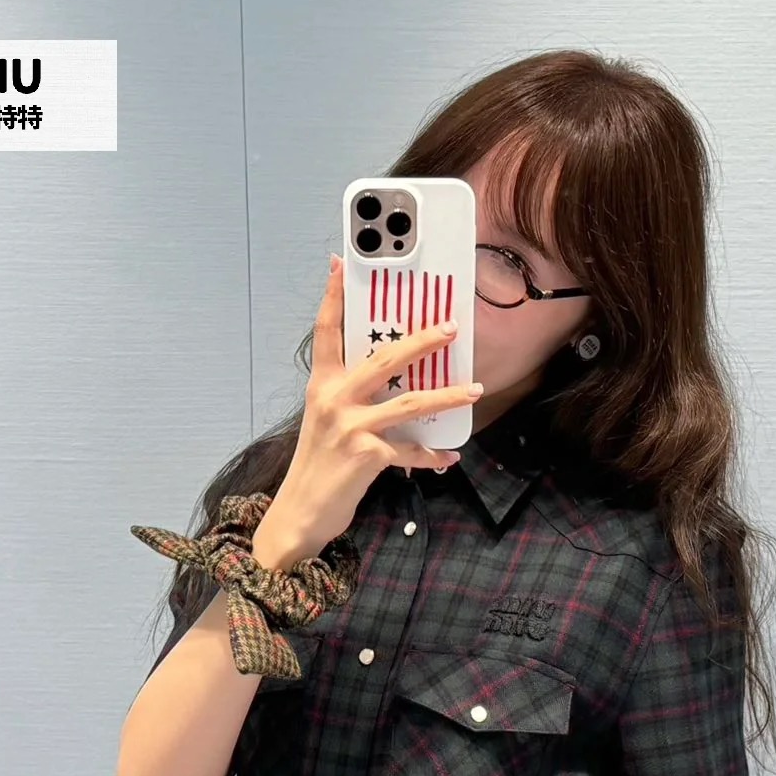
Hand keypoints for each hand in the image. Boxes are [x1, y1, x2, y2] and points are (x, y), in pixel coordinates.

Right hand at [267, 253, 484, 560]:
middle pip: (384, 358)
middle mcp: (333, 399)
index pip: (327, 332)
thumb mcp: (325, 422)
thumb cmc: (318, 467)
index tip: (341, 262)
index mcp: (322, 386)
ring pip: (409, 402)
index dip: (334, 296)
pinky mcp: (366, 455)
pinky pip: (410, 450)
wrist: (300, 513)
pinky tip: (449, 457)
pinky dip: (432, 456)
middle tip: (451, 328)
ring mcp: (350, 426)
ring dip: (446, 396)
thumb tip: (392, 383)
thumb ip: (349, 397)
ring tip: (475, 390)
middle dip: (422, 341)